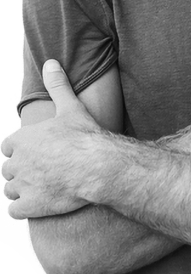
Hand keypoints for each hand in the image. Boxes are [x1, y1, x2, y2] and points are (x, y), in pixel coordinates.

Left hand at [2, 60, 101, 219]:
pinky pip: (14, 210)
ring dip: (21, 189)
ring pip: (10, 190)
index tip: (35, 152)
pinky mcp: (30, 206)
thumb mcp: (70, 106)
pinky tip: (38, 203)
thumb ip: (57, 85)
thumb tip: (51, 63)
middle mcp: (17, 162)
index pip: (7, 146)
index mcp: (21, 139)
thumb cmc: (85, 137)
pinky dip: (23, 208)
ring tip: (41, 186)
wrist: (97, 166)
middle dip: (21, 170)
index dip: (20, 150)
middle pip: (8, 169)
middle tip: (42, 170)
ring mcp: (22, 185)